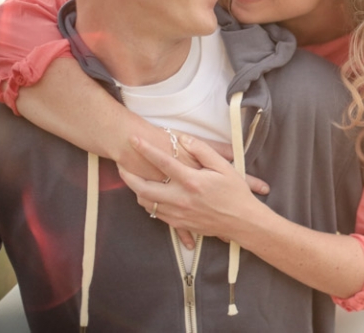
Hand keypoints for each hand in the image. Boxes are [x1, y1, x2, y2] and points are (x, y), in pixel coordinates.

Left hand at [119, 134, 270, 241]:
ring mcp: (178, 213)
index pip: (163, 162)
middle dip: (128, 176)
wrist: (242, 222)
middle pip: (144, 188)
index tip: (133, 139)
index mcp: (193, 182)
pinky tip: (148, 195)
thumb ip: (203, 151)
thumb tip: (184, 139)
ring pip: (146, 203)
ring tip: (131, 179)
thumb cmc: (235, 193)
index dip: (146, 149)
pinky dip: (148, 203)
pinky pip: (156, 213)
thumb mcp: (225, 168)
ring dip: (136, 190)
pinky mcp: (179, 224)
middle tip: (120, 164)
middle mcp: (181, 199)